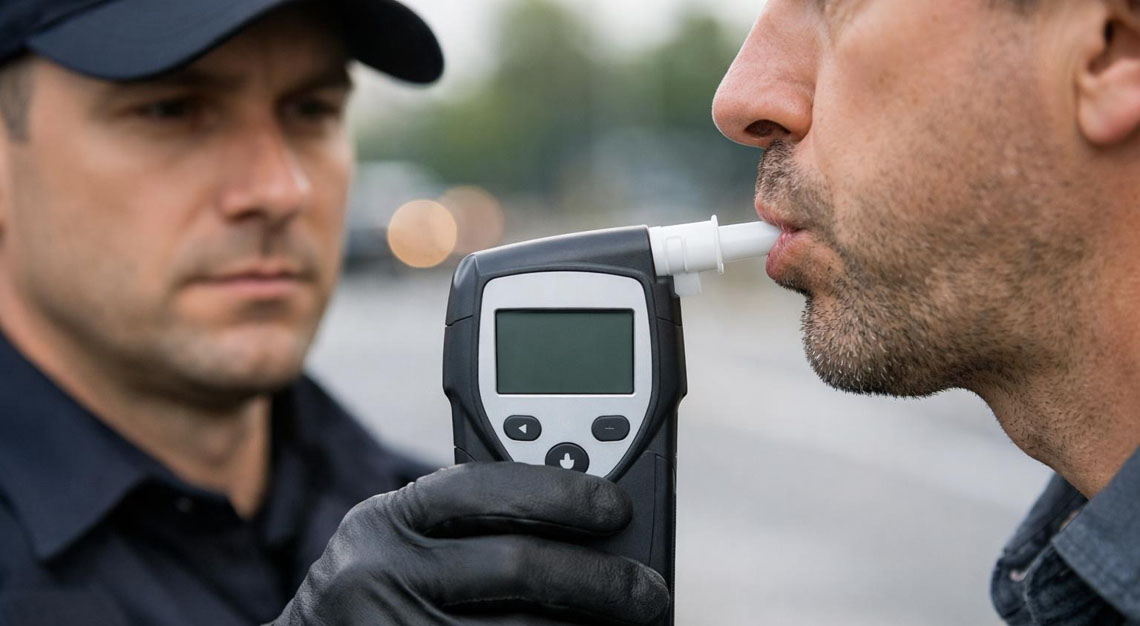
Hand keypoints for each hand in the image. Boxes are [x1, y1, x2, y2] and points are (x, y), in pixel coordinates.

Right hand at [271, 462, 669, 625]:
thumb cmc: (380, 593)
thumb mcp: (404, 540)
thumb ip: (472, 522)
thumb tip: (588, 516)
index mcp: (385, 519)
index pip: (486, 487)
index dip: (563, 492)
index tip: (616, 508)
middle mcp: (379, 576)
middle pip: (519, 567)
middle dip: (602, 580)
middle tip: (647, 592)